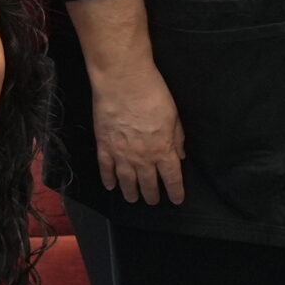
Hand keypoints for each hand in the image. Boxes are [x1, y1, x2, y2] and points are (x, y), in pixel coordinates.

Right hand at [92, 62, 185, 206]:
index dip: (175, 191)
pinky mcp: (104, 145)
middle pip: (148, 183)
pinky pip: (106, 168)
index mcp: (163, 150)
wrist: (123, 82)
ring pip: (126, 180)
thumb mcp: (174, 115)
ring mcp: (121, 154)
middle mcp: (143, 158)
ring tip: (133, 199)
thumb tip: (180, 155)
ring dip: (130, 192)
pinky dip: (108, 179)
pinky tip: (110, 186)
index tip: (176, 200)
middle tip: (152, 201)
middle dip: (152, 195)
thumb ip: (177, 138)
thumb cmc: (153, 94)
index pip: (172, 178)